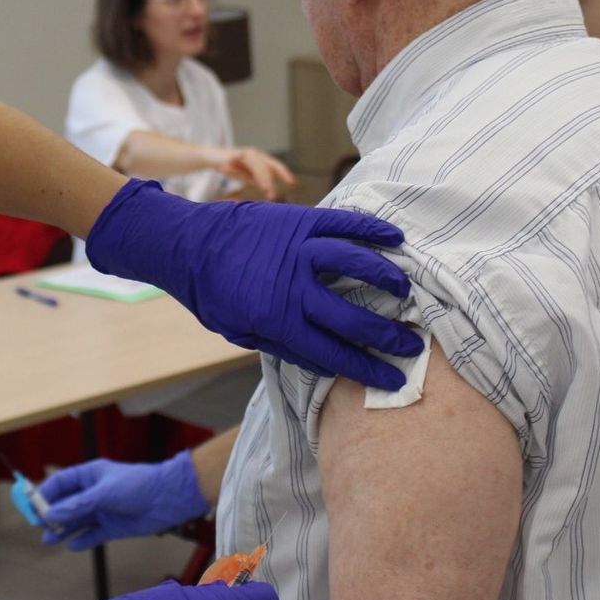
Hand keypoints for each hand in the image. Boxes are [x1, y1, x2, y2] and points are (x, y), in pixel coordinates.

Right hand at [39, 453, 209, 550]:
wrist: (168, 499)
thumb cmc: (138, 485)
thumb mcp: (104, 493)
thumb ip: (77, 505)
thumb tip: (51, 515)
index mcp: (90, 475)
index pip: (61, 483)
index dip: (45, 493)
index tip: (31, 505)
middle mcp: (94, 493)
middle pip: (65, 504)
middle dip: (51, 514)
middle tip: (38, 525)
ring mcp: (103, 510)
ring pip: (76, 521)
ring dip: (63, 529)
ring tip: (49, 539)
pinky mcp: (112, 527)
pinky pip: (92, 535)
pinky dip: (82, 540)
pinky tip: (73, 545)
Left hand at [85, 180, 421, 389]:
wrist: (188, 245)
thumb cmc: (213, 294)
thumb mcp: (240, 333)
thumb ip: (283, 347)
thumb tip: (326, 363)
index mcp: (278, 321)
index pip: (334, 354)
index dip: (368, 370)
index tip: (394, 379)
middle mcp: (293, 287)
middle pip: (351, 317)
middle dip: (387, 335)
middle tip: (412, 342)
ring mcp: (299, 249)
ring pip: (354, 263)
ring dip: (385, 276)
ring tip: (405, 289)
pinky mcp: (300, 219)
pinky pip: (343, 223)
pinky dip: (371, 228)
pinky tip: (395, 236)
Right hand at [216, 147, 296, 199]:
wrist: (211, 158)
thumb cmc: (230, 166)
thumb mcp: (246, 176)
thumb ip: (257, 180)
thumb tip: (269, 191)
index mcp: (260, 159)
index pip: (276, 166)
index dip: (285, 174)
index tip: (293, 184)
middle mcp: (255, 154)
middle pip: (270, 165)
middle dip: (275, 179)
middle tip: (274, 195)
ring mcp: (246, 153)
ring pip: (260, 165)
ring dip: (264, 178)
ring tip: (267, 191)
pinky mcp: (236, 154)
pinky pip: (247, 163)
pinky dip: (251, 172)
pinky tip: (253, 181)